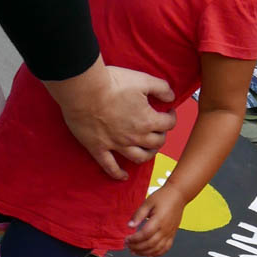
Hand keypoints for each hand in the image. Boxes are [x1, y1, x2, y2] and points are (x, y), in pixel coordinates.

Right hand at [45, 57, 176, 180]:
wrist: (84, 90)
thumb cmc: (113, 83)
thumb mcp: (144, 80)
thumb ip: (162, 88)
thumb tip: (171, 98)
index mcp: (147, 121)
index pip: (168, 124)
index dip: (171, 116)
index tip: (168, 111)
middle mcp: (135, 136)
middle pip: (156, 143)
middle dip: (161, 135)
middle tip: (158, 128)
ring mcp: (116, 145)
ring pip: (139, 157)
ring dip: (147, 154)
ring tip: (148, 149)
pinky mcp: (98, 148)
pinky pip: (110, 167)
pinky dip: (118, 173)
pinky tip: (124, 176)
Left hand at [126, 186, 185, 256]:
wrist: (178, 195)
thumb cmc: (164, 197)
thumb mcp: (148, 202)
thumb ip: (138, 215)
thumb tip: (130, 225)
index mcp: (159, 220)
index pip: (144, 235)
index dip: (134, 239)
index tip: (127, 239)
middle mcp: (165, 229)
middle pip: (150, 244)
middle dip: (137, 247)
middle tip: (129, 245)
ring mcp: (170, 233)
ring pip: (157, 249)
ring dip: (144, 253)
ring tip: (135, 251)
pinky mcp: (172, 234)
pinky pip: (166, 248)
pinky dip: (157, 253)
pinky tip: (149, 253)